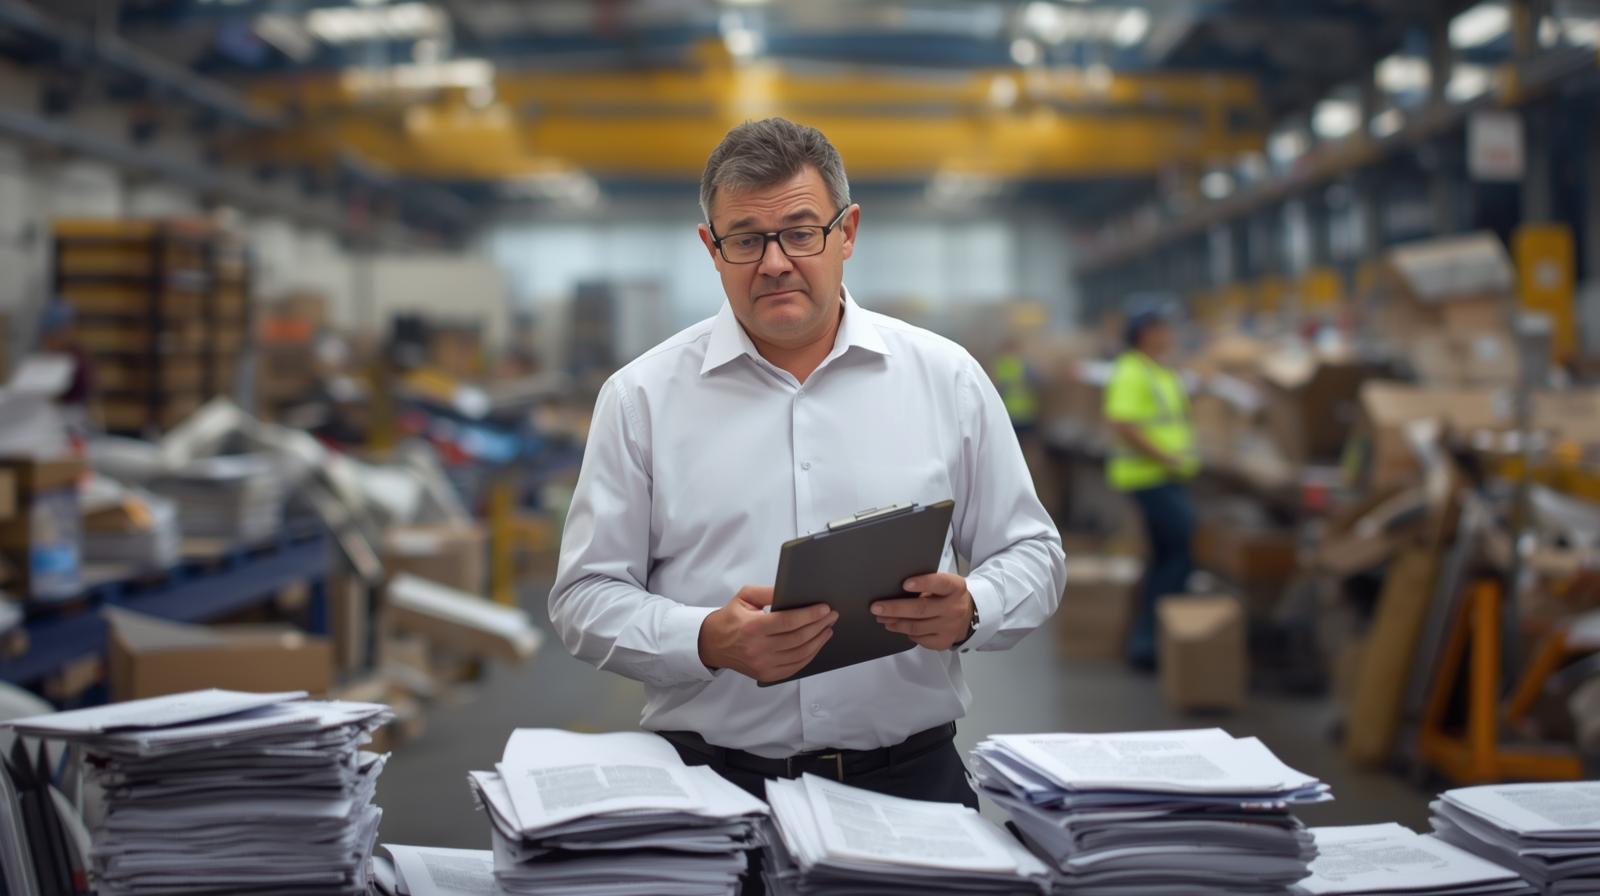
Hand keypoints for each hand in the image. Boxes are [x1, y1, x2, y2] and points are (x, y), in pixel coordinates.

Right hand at [698, 586, 836, 683]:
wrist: (713, 644)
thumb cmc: (731, 617)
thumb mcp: (745, 596)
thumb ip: (768, 591)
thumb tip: (794, 589)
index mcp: (752, 627)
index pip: (788, 621)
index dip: (810, 615)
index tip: (825, 608)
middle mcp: (758, 648)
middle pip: (798, 638)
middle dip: (819, 625)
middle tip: (832, 615)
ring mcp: (762, 665)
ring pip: (800, 654)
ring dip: (818, 640)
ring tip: (827, 628)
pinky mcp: (766, 675)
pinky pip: (795, 667)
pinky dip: (810, 655)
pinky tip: (816, 644)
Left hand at [871, 573, 974, 651]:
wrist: (969, 615)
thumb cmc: (949, 596)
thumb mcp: (945, 585)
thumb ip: (927, 585)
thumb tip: (895, 589)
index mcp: (955, 588)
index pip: (940, 583)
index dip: (923, 583)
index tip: (904, 584)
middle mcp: (954, 608)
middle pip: (921, 609)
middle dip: (895, 608)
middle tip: (877, 607)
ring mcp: (949, 627)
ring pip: (917, 627)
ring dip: (895, 622)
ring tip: (881, 618)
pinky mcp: (944, 641)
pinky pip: (920, 639)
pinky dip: (906, 633)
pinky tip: (896, 626)